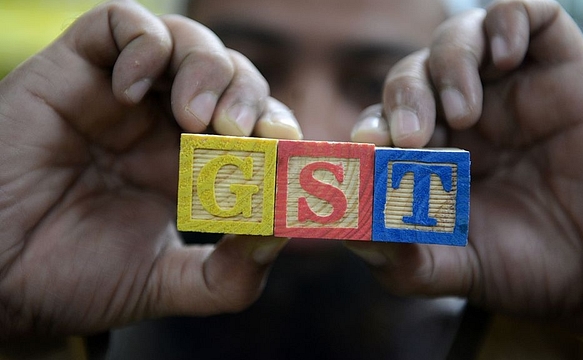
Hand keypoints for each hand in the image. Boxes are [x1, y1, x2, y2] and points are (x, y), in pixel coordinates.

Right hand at [0, 0, 300, 336]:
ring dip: (206, 68)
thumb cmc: (78, 278)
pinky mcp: (75, 70)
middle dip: (246, 96)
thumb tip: (282, 234)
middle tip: (237, 133)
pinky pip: (118, 23)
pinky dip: (141, 43)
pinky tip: (131, 90)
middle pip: (231, 75)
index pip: (254, 123)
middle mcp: (163, 123)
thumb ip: (230, 273)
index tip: (283, 149)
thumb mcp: (168, 281)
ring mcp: (122, 95)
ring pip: (184, 41)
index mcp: (193, 163)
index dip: (275, 126)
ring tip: (194, 115)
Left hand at [349, 0, 582, 353]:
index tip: (371, 145)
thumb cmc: (532, 269)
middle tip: (414, 134)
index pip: (383, 124)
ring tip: (465, 110)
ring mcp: (508, 89)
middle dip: (404, 99)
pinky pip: (527, 15)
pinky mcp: (559, 67)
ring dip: (449, 65)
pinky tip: (506, 56)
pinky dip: (508, 21)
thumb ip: (400, 258)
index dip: (372, 128)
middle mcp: (462, 118)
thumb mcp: (456, 270)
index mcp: (430, 156)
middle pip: (411, 78)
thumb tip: (348, 233)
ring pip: (457, 39)